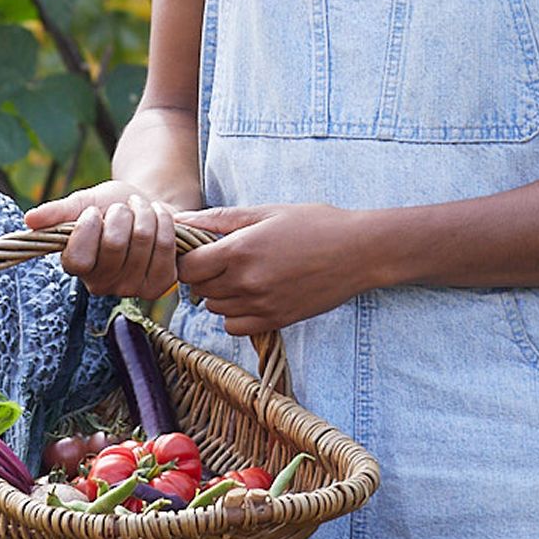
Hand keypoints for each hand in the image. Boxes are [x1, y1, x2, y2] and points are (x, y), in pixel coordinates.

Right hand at [23, 181, 179, 299]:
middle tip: (122, 208)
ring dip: (145, 213)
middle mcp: (102, 285)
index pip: (77, 259)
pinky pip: (165, 248)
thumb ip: (58, 212)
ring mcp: (132, 288)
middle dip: (121, 213)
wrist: (146, 208)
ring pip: (142, 241)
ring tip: (140, 210)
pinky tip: (158, 219)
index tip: (93, 212)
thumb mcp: (83, 203)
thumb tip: (29, 219)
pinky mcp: (160, 285)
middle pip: (114, 244)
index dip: (88, 229)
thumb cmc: (109, 207)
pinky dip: (165, 223)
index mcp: (77, 266)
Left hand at [173, 204, 373, 334]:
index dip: (189, 258)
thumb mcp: (266, 212)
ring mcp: (260, 305)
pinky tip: (252, 294)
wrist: (358, 252)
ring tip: (243, 274)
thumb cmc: (314, 224)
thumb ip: (219, 219)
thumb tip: (180, 219)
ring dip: (220, 293)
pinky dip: (235, 313)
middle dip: (204, 274)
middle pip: (199, 288)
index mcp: (240, 250)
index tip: (201, 250)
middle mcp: (246, 282)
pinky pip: (234, 326)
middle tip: (224, 258)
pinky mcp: (275, 321)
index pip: (187, 267)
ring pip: (215, 308)